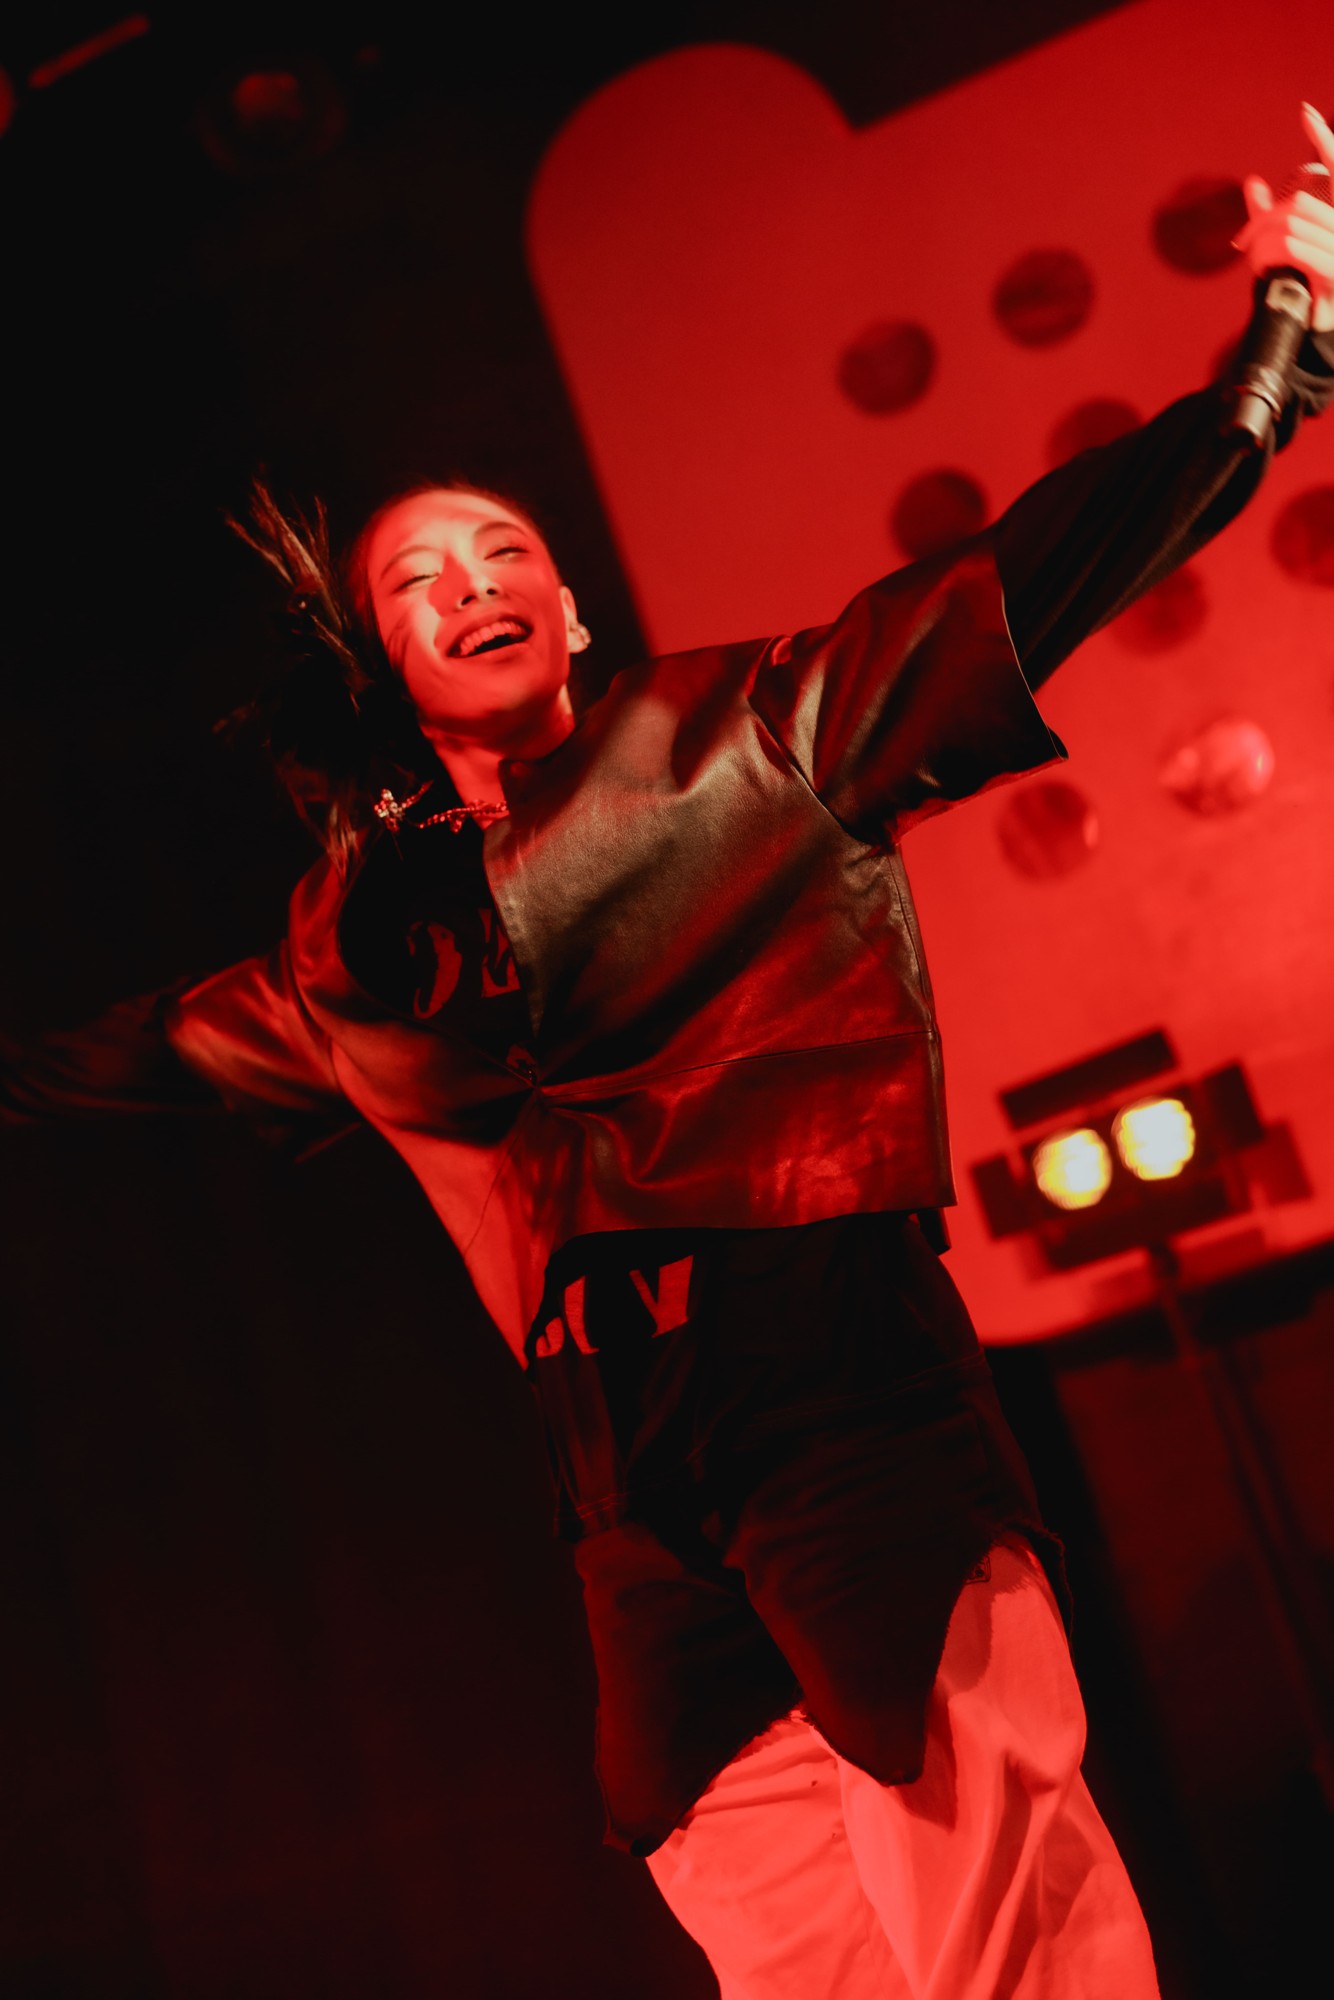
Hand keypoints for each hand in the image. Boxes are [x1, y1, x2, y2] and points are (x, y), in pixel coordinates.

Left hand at [1233, 102, 1333, 333]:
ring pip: (1291, 226)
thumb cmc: (1309, 283)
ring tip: (1254, 262)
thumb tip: (1254, 184)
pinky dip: (1272, 255)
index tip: (1303, 112)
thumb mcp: (1289, 247)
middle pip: (1297, 203)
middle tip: (1244, 243)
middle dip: (1263, 222)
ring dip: (1262, 244)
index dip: (1324, 139)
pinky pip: (1297, 249)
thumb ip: (1273, 217)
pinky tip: (1264, 266)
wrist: (1325, 323)